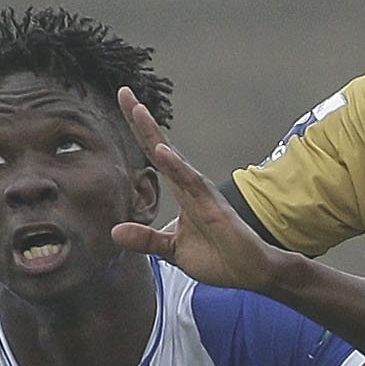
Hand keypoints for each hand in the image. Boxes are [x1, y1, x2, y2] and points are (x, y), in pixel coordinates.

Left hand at [106, 87, 283, 291]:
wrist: (250, 272)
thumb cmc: (219, 258)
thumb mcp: (173, 251)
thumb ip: (146, 239)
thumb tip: (114, 232)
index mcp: (181, 191)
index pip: (155, 155)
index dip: (140, 131)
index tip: (125, 102)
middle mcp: (190, 185)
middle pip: (161, 146)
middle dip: (142, 121)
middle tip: (124, 93)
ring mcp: (202, 193)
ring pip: (174, 158)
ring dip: (155, 135)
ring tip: (138, 111)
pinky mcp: (213, 206)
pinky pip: (192, 183)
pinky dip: (177, 166)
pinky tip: (162, 151)